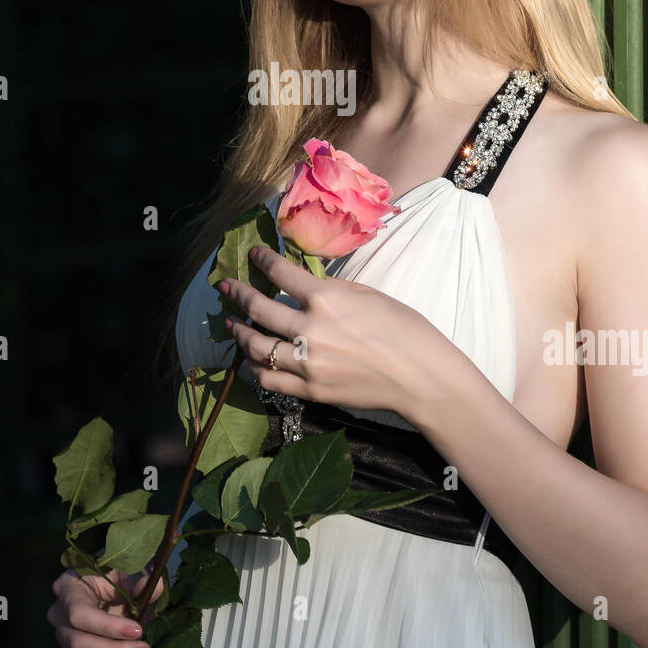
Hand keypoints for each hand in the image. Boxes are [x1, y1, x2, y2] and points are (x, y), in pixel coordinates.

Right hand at [47, 564, 163, 647]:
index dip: (107, 626)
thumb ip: (140, 579)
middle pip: (78, 643)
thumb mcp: (127, 570)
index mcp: (68, 589)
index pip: (79, 613)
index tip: (137, 629)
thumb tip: (155, 588)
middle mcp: (59, 617)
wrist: (108, 583)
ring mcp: (64, 641)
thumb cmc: (115, 574)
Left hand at [217, 243, 456, 417]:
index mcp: (326, 300)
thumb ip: (330, 290)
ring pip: (256, 347)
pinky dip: (256, 367)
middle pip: (258, 309)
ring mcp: (307, 364)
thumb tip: (302, 282)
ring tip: (231, 324)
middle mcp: (309, 331)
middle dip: (237, 295)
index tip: (253, 255)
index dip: (262, 261)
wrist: (420, 377)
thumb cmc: (404, 328)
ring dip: (239, 333)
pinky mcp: (310, 391)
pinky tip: (252, 358)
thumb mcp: (367, 294)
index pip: (281, 274)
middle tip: (226, 287)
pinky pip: (269, 380)